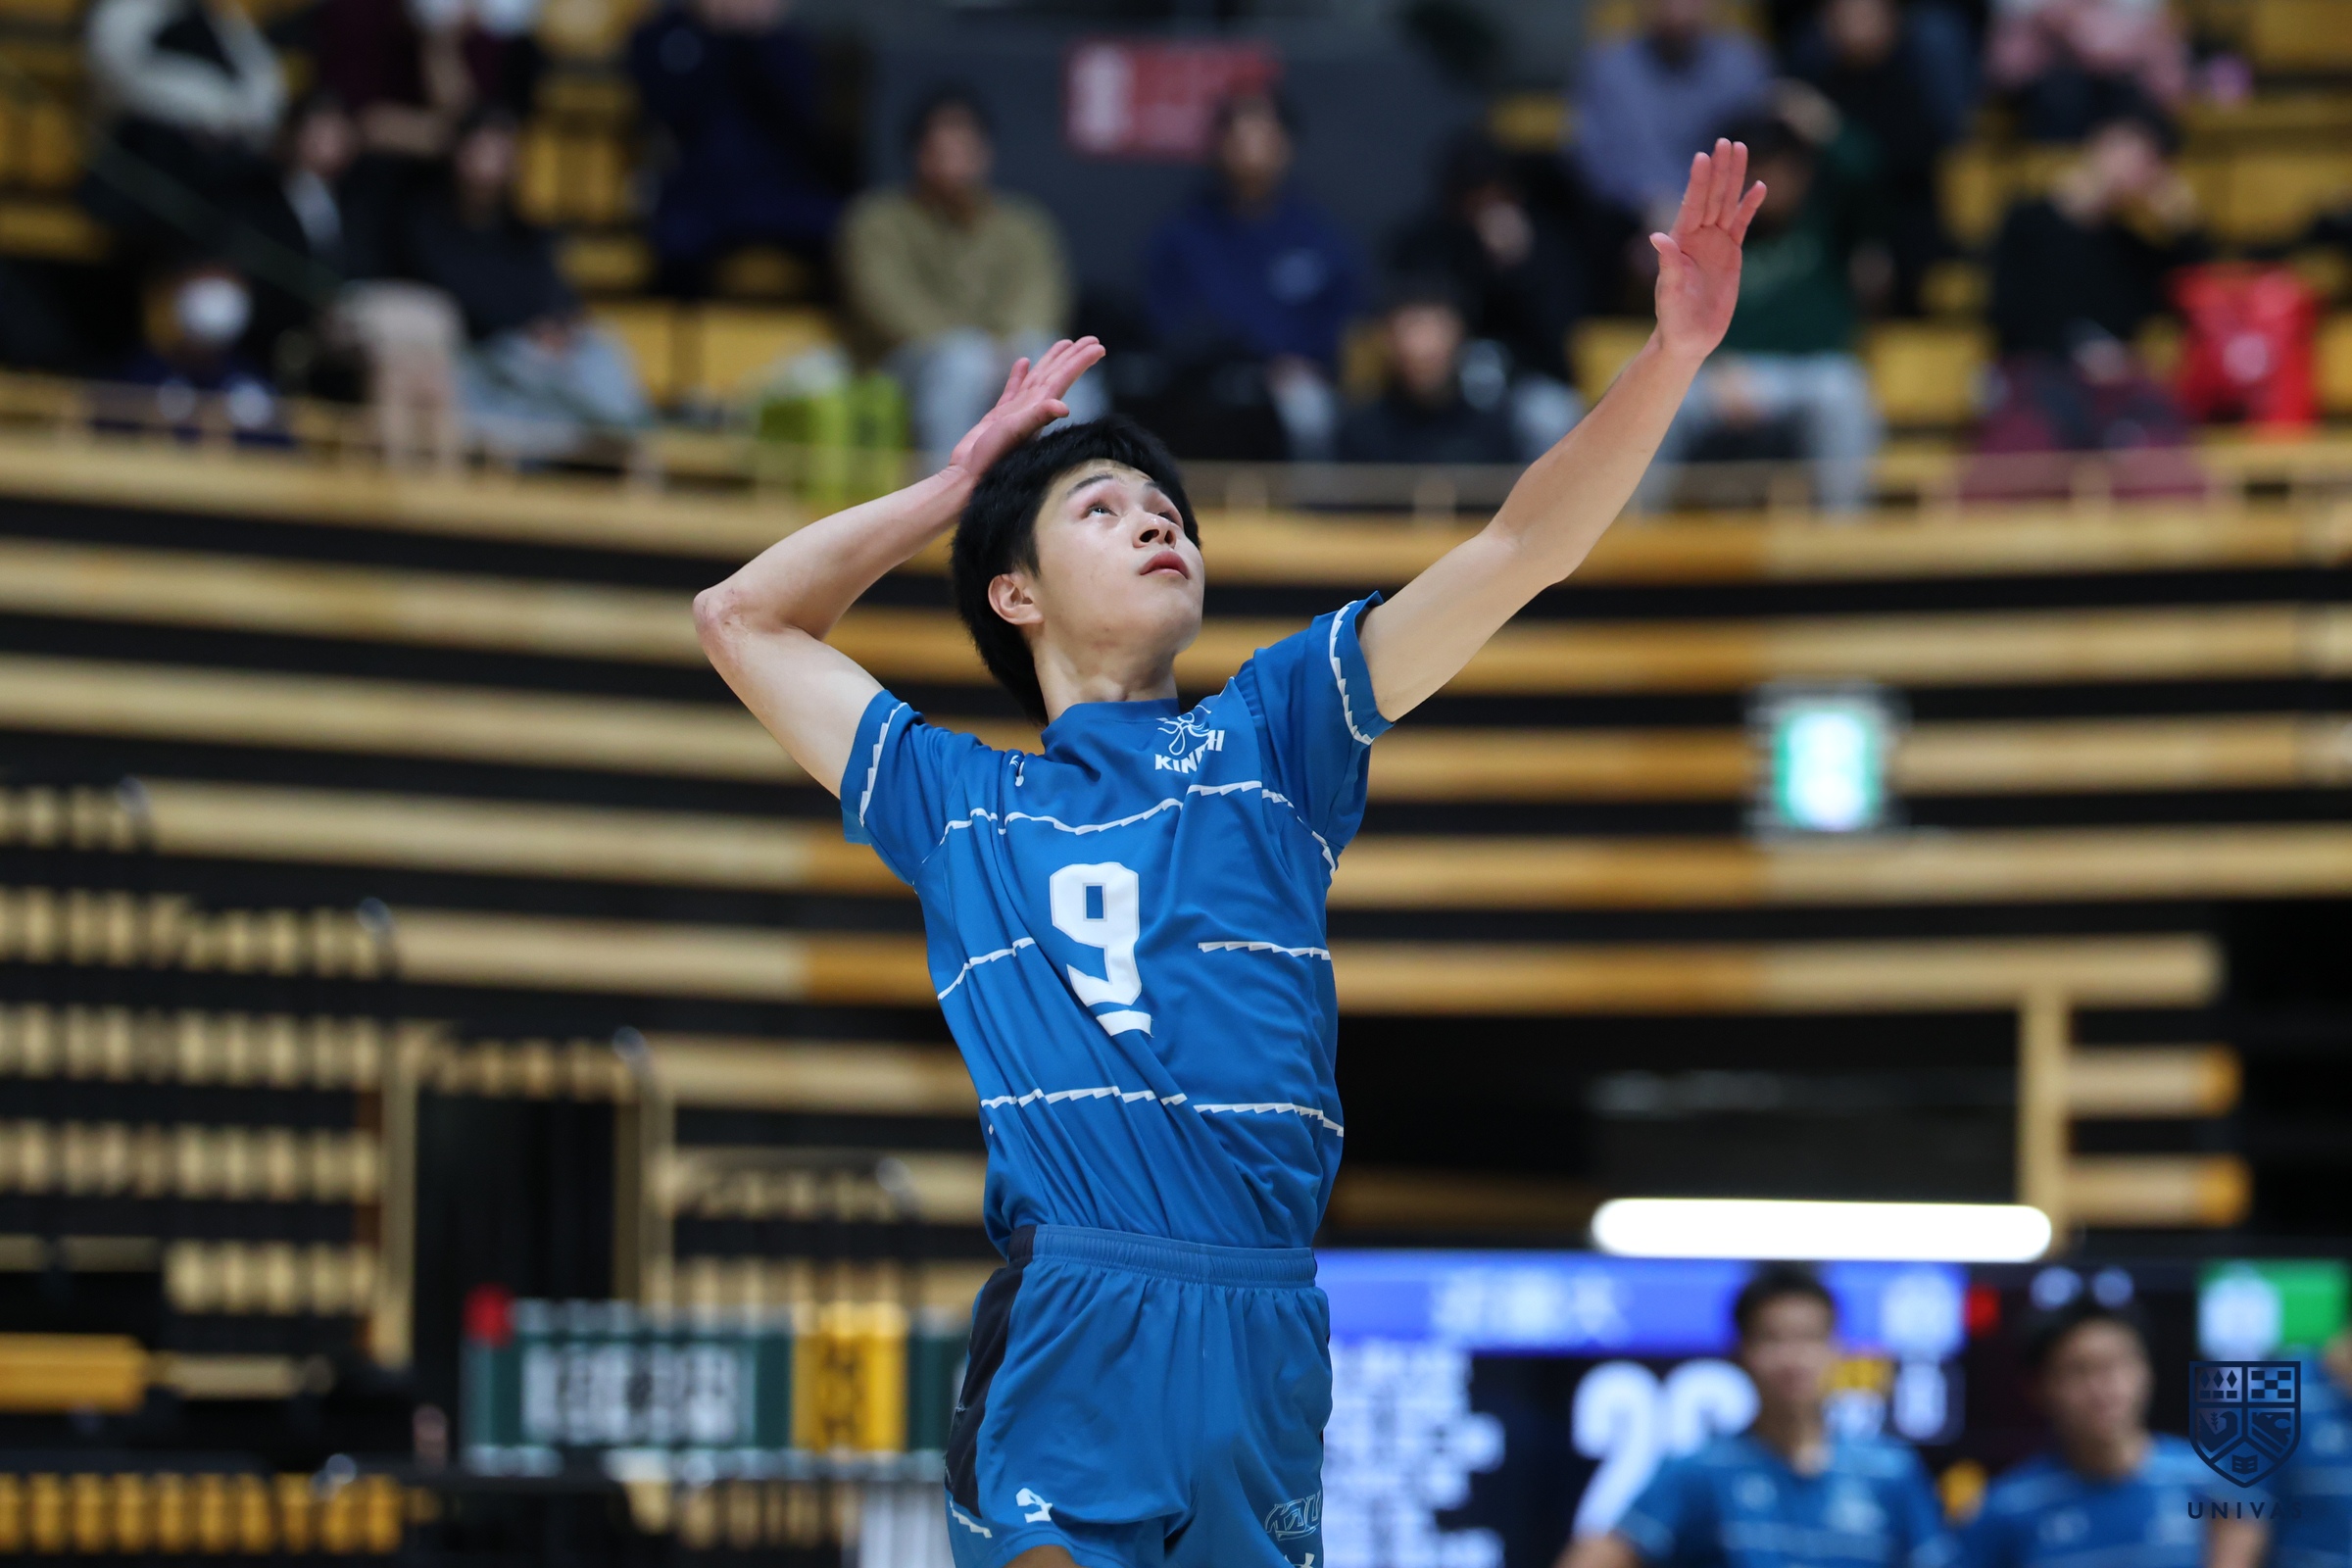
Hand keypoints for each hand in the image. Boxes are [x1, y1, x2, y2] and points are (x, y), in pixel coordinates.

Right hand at [946, 336, 1106, 479]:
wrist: (967, 479)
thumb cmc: (991, 459)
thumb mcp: (1016, 434)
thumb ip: (1038, 417)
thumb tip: (1063, 406)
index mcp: (1038, 410)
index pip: (1063, 378)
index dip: (1080, 362)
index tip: (1098, 346)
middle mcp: (1031, 410)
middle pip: (1055, 375)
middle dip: (1072, 357)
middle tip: (1091, 339)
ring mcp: (1015, 413)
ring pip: (1036, 379)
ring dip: (1050, 362)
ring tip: (1063, 344)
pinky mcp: (998, 418)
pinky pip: (1012, 390)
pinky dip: (1018, 376)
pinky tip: (1023, 362)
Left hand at [1651, 139, 1766, 364]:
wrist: (1689, 337)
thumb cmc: (1673, 317)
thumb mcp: (1670, 292)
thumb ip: (1667, 265)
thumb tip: (1657, 237)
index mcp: (1681, 242)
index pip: (1692, 205)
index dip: (1698, 182)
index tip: (1703, 157)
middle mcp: (1697, 237)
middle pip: (1711, 196)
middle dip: (1719, 170)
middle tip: (1726, 142)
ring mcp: (1715, 243)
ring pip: (1727, 203)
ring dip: (1734, 178)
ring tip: (1741, 149)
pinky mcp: (1731, 253)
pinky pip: (1741, 224)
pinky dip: (1749, 206)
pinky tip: (1758, 187)